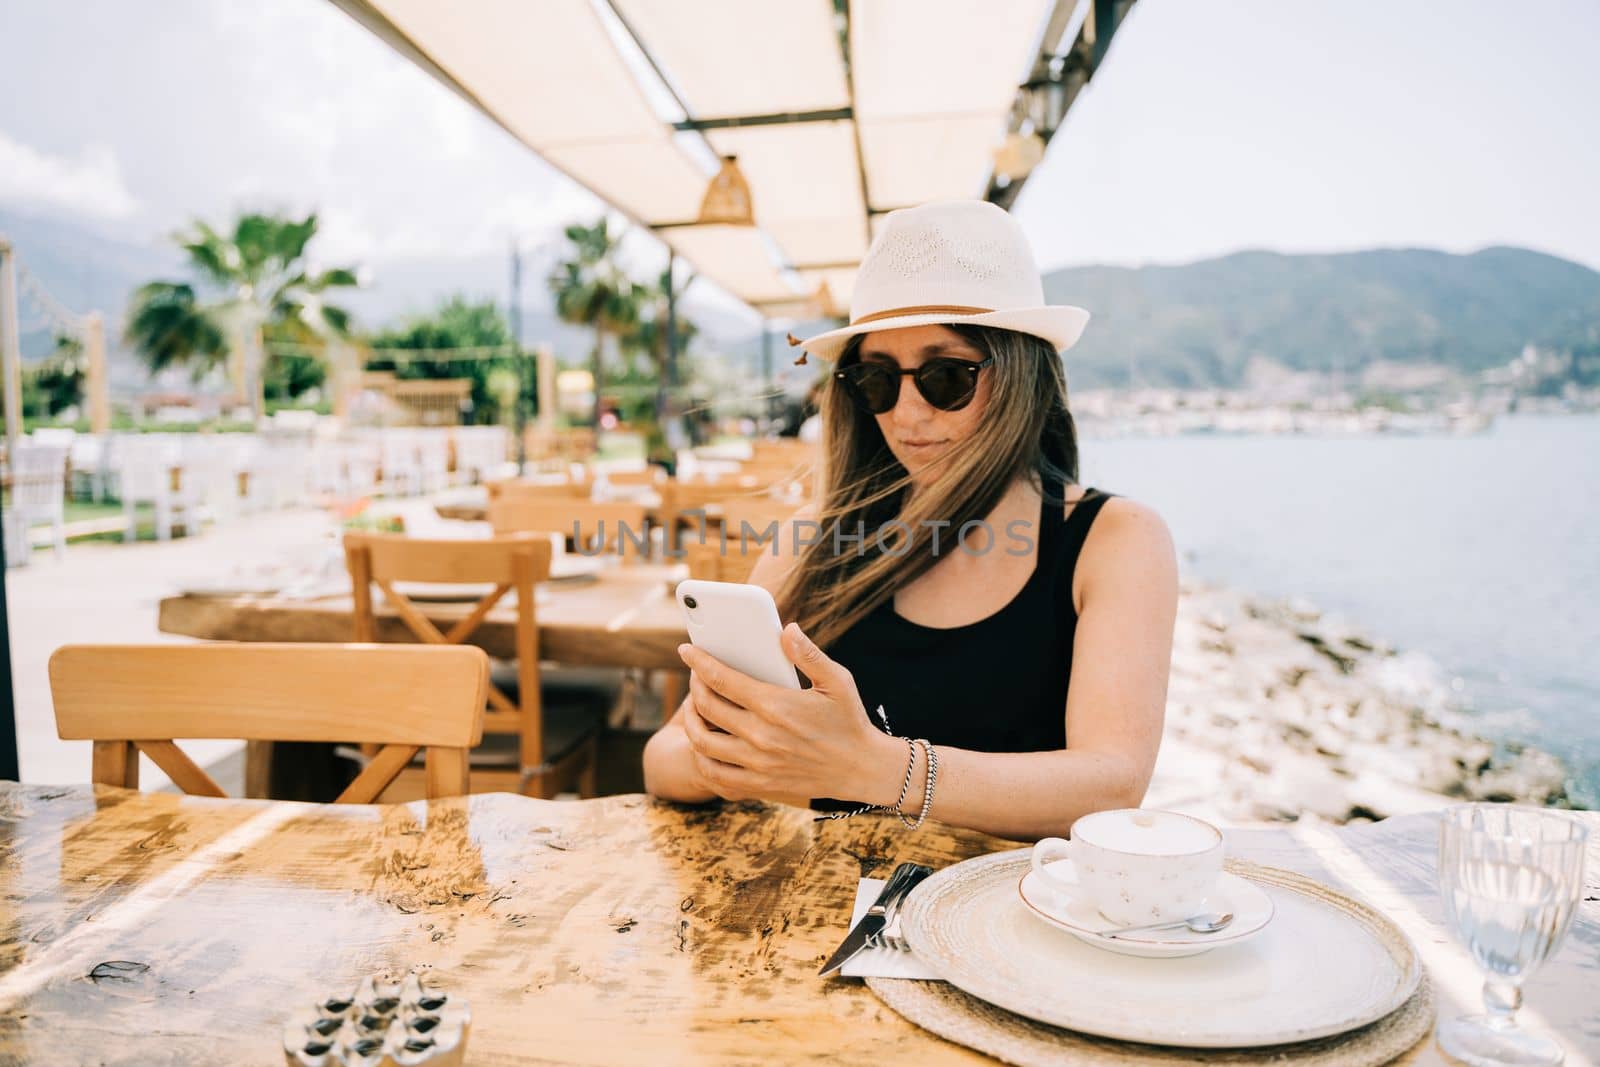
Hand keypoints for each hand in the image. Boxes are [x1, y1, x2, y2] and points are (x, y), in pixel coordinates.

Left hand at [677, 623, 900, 803]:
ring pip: (703, 743)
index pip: (723, 679)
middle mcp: (762, 736)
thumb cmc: (848, 720)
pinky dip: (700, 758)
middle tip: (695, 675)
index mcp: (777, 706)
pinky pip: (715, 774)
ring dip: (691, 722)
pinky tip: (703, 744)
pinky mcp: (759, 785)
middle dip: (694, 686)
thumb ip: (808, 654)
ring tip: (694, 708)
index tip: (686, 650)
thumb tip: (786, 629)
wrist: (862, 769)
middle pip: (707, 708)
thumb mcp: (837, 681)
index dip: (699, 662)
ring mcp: (758, 764)